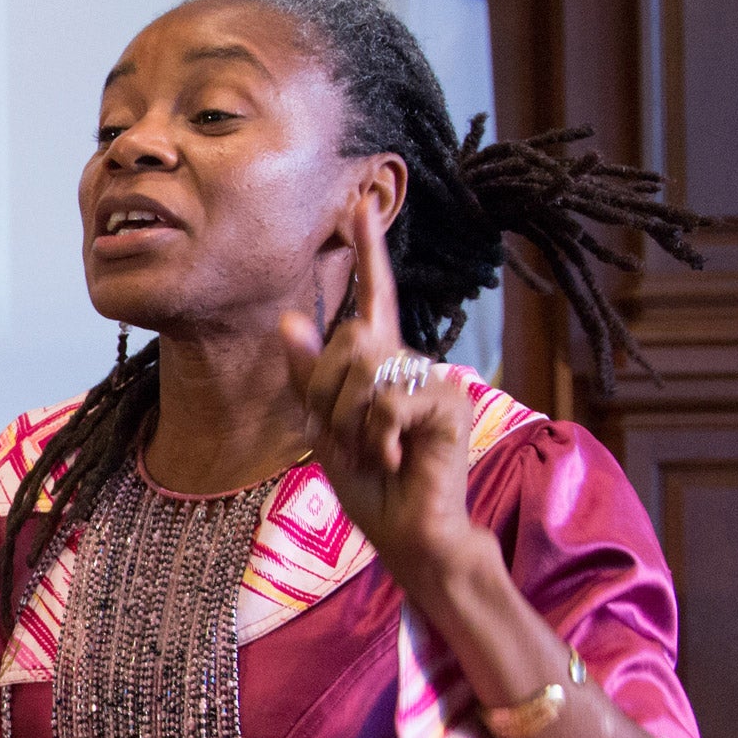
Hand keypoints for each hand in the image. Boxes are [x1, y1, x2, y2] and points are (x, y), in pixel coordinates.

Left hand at [279, 202, 483, 583]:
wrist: (407, 532)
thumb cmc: (370, 484)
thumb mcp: (323, 428)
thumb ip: (308, 377)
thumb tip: (289, 319)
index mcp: (379, 364)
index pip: (373, 298)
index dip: (368, 251)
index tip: (361, 206)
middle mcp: (410, 361)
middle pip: (348, 342)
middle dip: (328, 394)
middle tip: (347, 438)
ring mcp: (433, 379)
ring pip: (364, 369)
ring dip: (350, 419)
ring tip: (374, 450)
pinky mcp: (448, 402)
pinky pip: (387, 400)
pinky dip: (377, 435)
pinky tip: (394, 458)